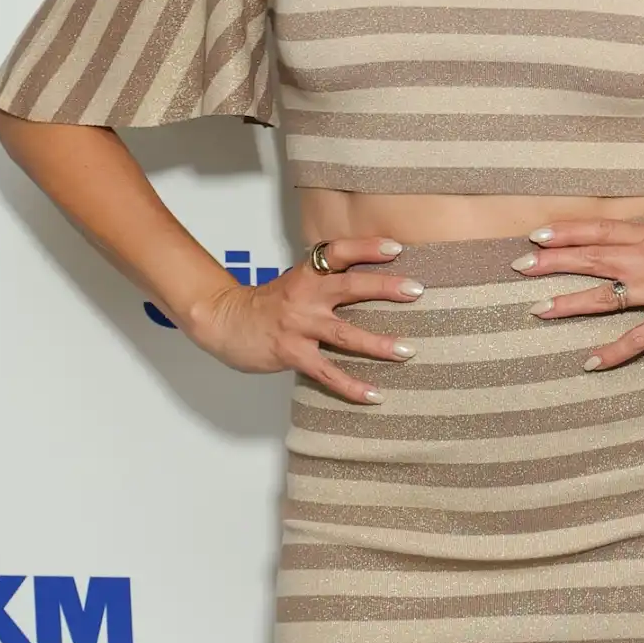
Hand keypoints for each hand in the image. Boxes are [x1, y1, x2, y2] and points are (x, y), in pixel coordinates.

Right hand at [186, 236, 423, 403]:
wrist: (227, 322)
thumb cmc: (268, 303)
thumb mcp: (296, 281)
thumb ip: (328, 278)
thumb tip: (374, 279)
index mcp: (307, 274)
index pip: (337, 252)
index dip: (366, 248)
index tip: (396, 247)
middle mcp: (304, 296)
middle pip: (349, 288)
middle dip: (385, 287)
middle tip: (416, 290)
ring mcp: (298, 326)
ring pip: (345, 334)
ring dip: (378, 343)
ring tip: (407, 351)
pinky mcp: (293, 354)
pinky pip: (328, 373)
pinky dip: (352, 386)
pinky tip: (375, 395)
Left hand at [512, 218, 643, 371]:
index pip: (600, 232)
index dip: (566, 232)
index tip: (536, 234)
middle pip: (591, 259)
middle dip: (552, 262)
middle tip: (519, 266)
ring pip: (604, 297)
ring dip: (568, 304)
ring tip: (538, 310)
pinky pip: (636, 338)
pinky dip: (612, 351)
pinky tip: (590, 361)